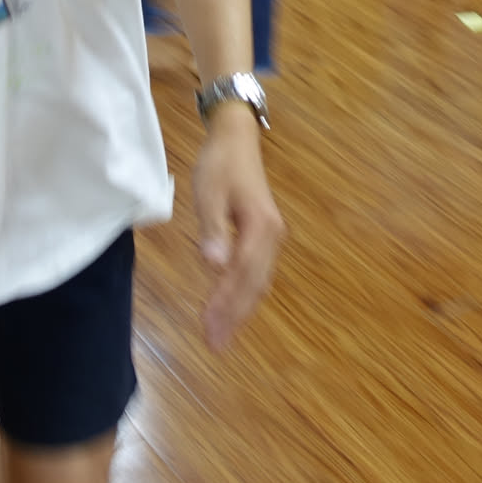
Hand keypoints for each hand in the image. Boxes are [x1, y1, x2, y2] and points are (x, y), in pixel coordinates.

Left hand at [191, 107, 282, 348]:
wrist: (236, 138)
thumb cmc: (219, 164)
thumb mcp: (209, 193)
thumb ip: (212, 229)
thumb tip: (214, 266)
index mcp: (260, 226)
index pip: (242, 273)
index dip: (226, 302)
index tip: (209, 327)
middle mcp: (272, 236)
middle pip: (255, 283)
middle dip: (235, 315)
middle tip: (215, 344)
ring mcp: (271, 237)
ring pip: (258, 281)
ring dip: (240, 309)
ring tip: (221, 335)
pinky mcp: (264, 236)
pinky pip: (256, 272)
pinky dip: (244, 294)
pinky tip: (231, 308)